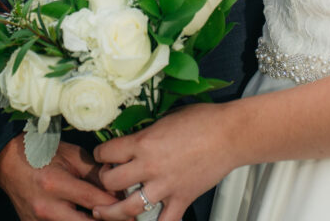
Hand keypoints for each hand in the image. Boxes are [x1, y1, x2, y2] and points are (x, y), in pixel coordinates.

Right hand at [0, 134, 119, 220]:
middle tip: (125, 218)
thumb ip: (94, 172)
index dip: (113, 204)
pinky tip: (86, 217)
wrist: (8, 162)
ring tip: (107, 218)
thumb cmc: (42, 154)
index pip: (91, 199)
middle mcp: (46, 207)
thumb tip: (116, 187)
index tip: (130, 207)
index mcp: (55, 183)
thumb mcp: (70, 156)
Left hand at [92, 104, 234, 220]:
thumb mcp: (167, 118)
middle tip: (104, 180)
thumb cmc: (202, 120)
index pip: (107, 152)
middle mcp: (149, 166)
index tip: (102, 156)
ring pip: (128, 208)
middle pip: (111, 181)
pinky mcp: (181, 200)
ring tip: (102, 212)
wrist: (229, 134)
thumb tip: (137, 140)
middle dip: (103, 181)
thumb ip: (148, 132)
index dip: (100, 155)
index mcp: (143, 141)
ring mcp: (164, 186)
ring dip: (112, 212)